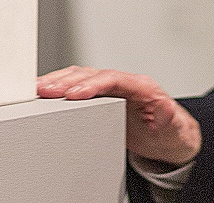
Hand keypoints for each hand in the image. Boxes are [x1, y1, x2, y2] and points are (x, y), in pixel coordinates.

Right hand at [37, 66, 201, 165]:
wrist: (169, 140)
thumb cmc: (170, 134)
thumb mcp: (175, 131)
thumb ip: (170, 120)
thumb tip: (166, 106)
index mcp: (142, 87)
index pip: (114, 79)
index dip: (92, 84)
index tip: (74, 93)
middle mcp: (126, 84)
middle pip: (93, 74)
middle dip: (68, 81)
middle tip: (46, 90)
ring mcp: (113, 89)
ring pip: (82, 76)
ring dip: (60, 81)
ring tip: (39, 89)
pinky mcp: (102, 96)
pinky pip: (79, 85)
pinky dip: (61, 86)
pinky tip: (45, 91)